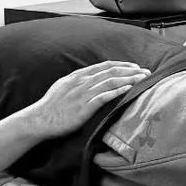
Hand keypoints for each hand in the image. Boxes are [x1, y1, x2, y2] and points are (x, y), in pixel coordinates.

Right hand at [24, 62, 149, 139]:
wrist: (39, 120)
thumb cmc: (51, 106)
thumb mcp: (63, 87)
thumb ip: (78, 81)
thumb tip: (91, 79)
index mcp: (77, 76)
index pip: (104, 66)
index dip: (121, 65)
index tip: (134, 66)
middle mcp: (81, 82)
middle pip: (111, 72)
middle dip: (130, 70)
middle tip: (146, 72)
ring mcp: (82, 94)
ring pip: (110, 81)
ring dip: (129, 79)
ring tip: (143, 79)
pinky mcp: (83, 108)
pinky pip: (104, 97)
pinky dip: (117, 91)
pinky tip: (129, 89)